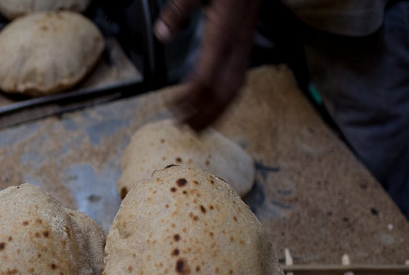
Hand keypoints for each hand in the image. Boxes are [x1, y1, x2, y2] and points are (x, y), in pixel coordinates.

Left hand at [154, 0, 260, 129]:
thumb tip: (163, 35)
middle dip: (206, 113)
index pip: (207, 75)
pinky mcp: (246, 42)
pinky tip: (216, 103)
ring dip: (218, 110)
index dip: (190, 97)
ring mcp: (245, 43)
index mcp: (225, 30)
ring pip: (236, 86)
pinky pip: (239, 76)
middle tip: (186, 129)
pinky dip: (227, 96)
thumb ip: (179, 9)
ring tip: (199, 126)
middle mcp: (239, 41)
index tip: (173, 108)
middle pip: (225, 89)